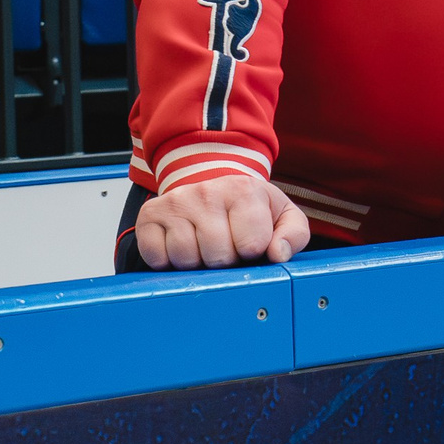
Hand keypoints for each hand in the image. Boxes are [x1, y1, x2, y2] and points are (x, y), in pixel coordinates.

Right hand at [135, 173, 310, 269]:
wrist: (212, 182)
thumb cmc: (250, 206)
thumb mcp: (283, 215)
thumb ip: (293, 235)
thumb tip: (278, 254)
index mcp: (245, 190)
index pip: (251, 245)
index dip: (252, 252)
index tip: (250, 242)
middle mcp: (207, 192)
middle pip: (217, 256)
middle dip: (225, 260)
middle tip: (226, 244)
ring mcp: (176, 202)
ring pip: (186, 259)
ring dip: (198, 262)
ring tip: (205, 244)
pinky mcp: (150, 215)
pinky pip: (157, 258)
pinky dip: (169, 261)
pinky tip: (183, 244)